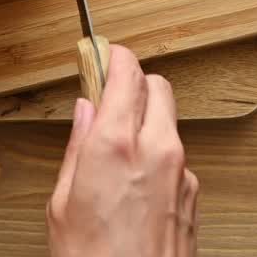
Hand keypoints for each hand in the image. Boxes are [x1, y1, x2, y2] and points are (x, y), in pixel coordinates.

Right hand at [47, 46, 198, 256]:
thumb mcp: (63, 202)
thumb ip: (78, 147)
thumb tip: (85, 111)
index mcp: (116, 144)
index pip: (126, 71)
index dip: (112, 56)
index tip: (100, 55)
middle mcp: (157, 150)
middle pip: (158, 85)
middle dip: (134, 83)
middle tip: (109, 95)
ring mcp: (181, 172)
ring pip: (169, 120)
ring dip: (147, 119)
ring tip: (117, 146)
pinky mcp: (193, 195)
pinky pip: (176, 155)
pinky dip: (157, 154)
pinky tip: (134, 181)